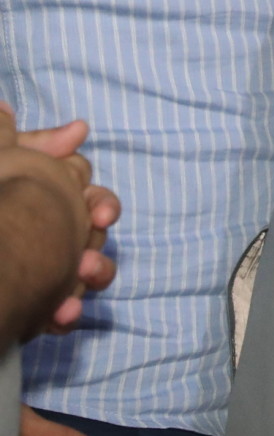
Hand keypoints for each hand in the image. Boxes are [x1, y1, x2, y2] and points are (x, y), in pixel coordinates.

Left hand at [7, 112, 117, 334]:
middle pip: (93, 234)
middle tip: (88, 256)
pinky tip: (59, 313)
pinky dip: (66, 312)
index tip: (102, 215)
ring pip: (87, 272)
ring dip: (92, 274)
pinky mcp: (35, 306)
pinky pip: (62, 310)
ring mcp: (45, 269)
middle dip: (96, 242)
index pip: (87, 198)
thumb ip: (31, 143)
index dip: (101, 204)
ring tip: (79, 278)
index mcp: (43, 197)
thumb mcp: (1, 161)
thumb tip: (56, 122)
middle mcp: (48, 231)